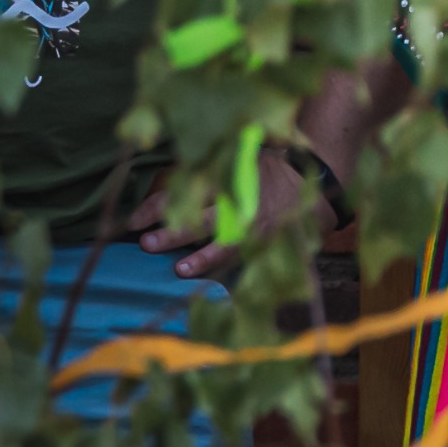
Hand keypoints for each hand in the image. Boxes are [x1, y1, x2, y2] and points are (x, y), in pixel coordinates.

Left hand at [128, 150, 334, 278]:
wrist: (313, 185)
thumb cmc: (266, 170)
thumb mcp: (239, 156)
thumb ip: (209, 165)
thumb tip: (166, 180)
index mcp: (229, 176)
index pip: (186, 190)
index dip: (158, 205)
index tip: (134, 220)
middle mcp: (242, 203)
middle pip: (204, 218)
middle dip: (175, 232)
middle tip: (146, 242)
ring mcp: (258, 227)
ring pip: (228, 244)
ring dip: (203, 258)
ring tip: (180, 270)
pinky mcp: (269, 245)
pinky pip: (247, 261)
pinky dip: (228, 274)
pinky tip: (212, 290)